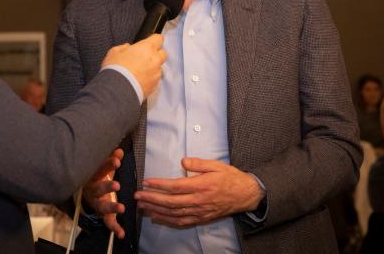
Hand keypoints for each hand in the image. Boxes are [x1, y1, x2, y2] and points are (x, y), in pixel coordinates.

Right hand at [82, 149, 125, 238]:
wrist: (85, 193)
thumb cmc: (97, 177)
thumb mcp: (103, 168)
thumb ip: (111, 160)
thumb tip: (120, 150)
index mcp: (93, 177)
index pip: (100, 169)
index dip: (108, 165)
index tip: (117, 161)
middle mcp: (92, 191)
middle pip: (98, 189)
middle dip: (107, 187)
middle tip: (117, 185)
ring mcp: (96, 203)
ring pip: (102, 206)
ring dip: (111, 207)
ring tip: (121, 208)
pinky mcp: (101, 214)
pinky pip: (107, 221)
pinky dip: (114, 228)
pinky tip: (122, 234)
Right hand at [101, 34, 165, 96]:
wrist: (117, 90)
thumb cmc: (116, 68)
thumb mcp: (113, 52)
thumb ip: (123, 47)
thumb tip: (128, 47)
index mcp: (147, 48)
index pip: (158, 38)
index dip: (154, 40)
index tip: (149, 42)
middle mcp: (155, 60)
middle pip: (163, 53)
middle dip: (156, 54)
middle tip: (144, 58)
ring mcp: (156, 74)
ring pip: (159, 68)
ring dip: (152, 68)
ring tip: (140, 73)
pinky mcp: (155, 86)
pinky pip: (155, 79)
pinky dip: (150, 79)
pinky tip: (139, 81)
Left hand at [134, 158, 263, 227]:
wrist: (246, 195)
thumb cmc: (230, 178)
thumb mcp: (216, 165)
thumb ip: (199, 163)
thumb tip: (183, 161)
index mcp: (202, 185)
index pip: (176, 186)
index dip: (159, 185)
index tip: (147, 181)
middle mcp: (199, 201)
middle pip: (171, 202)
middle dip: (152, 199)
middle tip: (137, 195)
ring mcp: (200, 211)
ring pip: (174, 213)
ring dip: (156, 210)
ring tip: (142, 205)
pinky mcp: (201, 218)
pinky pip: (182, 222)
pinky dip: (167, 221)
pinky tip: (156, 217)